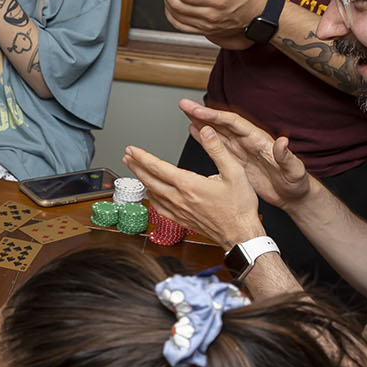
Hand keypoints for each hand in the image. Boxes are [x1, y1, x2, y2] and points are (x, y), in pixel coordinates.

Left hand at [122, 143, 265, 248]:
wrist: (240, 235)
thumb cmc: (239, 207)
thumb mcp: (235, 172)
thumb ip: (218, 150)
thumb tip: (206, 131)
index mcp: (189, 185)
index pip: (158, 167)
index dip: (143, 157)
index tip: (132, 149)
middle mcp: (180, 198)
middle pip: (150, 180)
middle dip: (136, 166)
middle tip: (126, 156)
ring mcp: (179, 211)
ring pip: (153, 194)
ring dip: (142, 181)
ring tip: (135, 171)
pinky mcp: (182, 220)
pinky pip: (160, 208)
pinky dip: (152, 198)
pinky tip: (152, 194)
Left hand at [162, 0, 276, 41]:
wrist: (260, 14)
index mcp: (218, 0)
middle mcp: (210, 16)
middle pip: (176, 5)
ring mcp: (207, 26)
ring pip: (175, 17)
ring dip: (167, 1)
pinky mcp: (205, 31)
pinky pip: (181, 26)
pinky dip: (171, 15)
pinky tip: (170, 4)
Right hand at [179, 101, 310, 207]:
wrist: (294, 196)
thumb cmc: (296, 183)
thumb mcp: (294, 170)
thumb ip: (286, 156)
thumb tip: (282, 142)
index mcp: (259, 141)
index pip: (234, 123)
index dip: (215, 116)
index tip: (199, 111)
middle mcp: (248, 141)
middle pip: (222, 123)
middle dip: (202, 113)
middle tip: (183, 104)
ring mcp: (242, 150)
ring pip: (217, 132)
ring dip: (200, 122)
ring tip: (184, 112)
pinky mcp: (237, 160)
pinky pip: (217, 146)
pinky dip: (204, 137)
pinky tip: (194, 131)